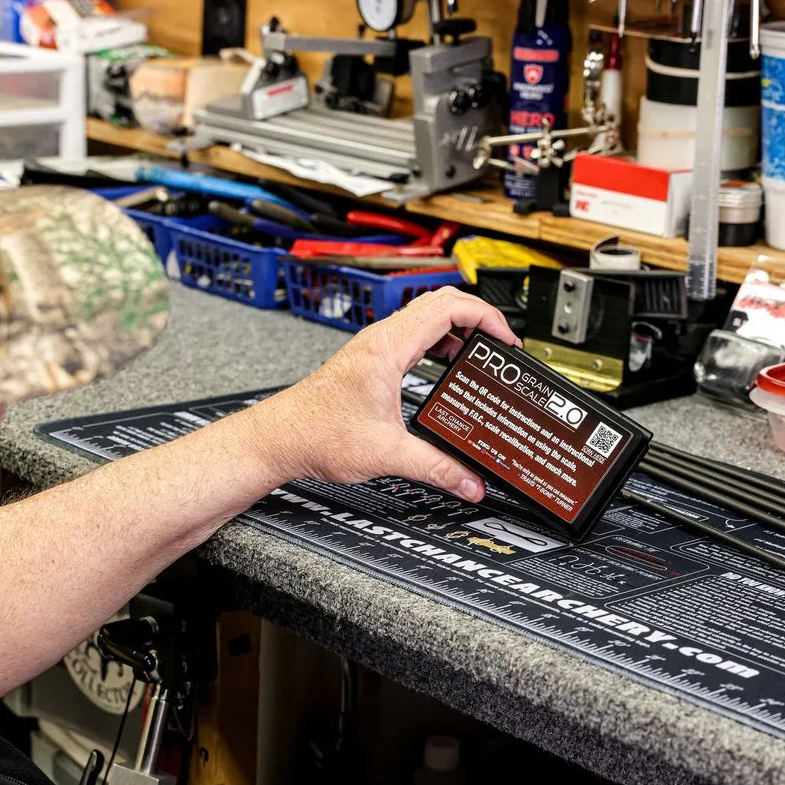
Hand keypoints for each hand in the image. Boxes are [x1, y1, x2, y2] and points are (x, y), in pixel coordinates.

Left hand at [253, 287, 519, 501]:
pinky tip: (446, 364)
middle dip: (477, 317)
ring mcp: (373, 347)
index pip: (448, 308)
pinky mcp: (369, 360)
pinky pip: (412, 335)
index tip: (506, 340)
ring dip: (456, 327)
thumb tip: (470, 481)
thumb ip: (436, 468)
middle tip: (500, 343)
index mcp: (387, 349)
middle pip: (440, 303)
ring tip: (480, 352)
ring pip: (424, 316)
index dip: (485, 317)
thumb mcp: (387, 454)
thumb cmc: (315, 435)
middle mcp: (379, 340)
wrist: (278, 439)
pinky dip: (437, 341)